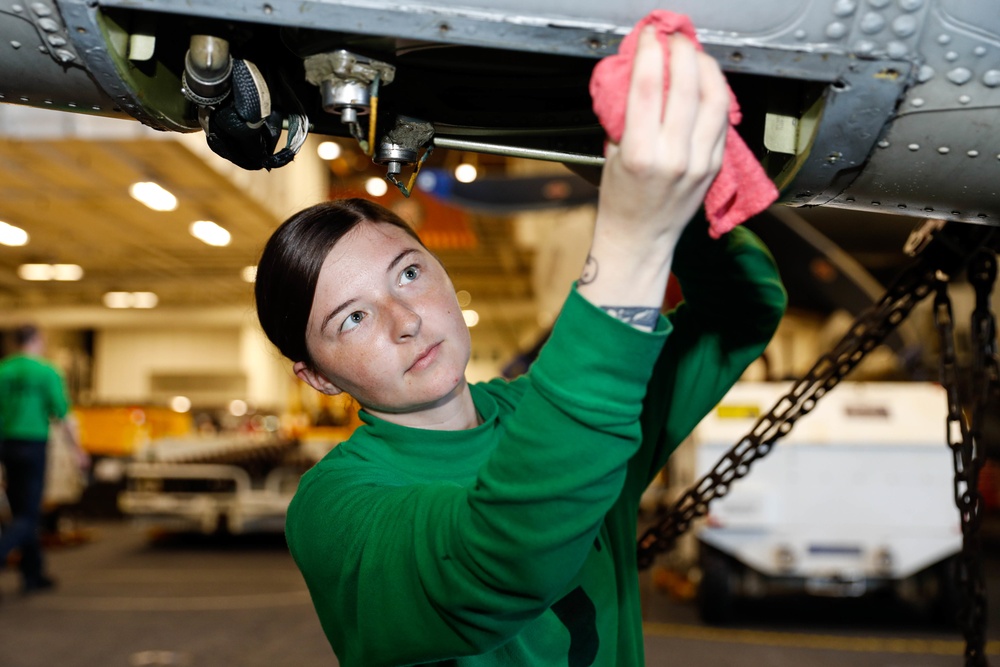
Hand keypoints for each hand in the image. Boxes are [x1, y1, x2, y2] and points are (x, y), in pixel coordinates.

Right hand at [595, 28, 729, 253]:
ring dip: (706, 69)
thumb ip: (627, 117)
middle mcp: (673, 157)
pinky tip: (706, 82)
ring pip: (714, 100)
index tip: (649, 36)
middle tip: (675, 38)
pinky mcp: (714, 166)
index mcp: (640, 153)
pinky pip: (721, 120)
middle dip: (681, 52)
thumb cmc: (620, 200)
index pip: (646, 88)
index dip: (649, 53)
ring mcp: (699, 162)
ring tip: (695, 55)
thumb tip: (639, 75)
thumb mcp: (613, 155)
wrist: (640, 239)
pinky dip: (716, 93)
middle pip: (685, 87)